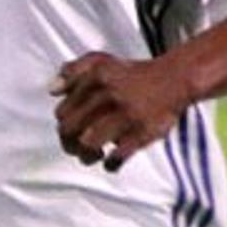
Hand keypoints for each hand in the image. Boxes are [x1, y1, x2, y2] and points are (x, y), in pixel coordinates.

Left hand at [49, 51, 194, 170]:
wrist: (174, 80)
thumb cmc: (133, 75)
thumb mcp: (101, 61)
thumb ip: (74, 71)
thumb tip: (52, 89)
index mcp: (96, 78)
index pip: (63, 111)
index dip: (63, 124)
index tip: (71, 128)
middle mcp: (109, 95)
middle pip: (70, 129)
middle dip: (68, 143)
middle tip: (75, 146)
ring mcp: (126, 115)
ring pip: (88, 144)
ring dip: (86, 155)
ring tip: (92, 155)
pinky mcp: (142, 133)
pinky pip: (117, 157)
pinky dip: (110, 164)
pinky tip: (110, 162)